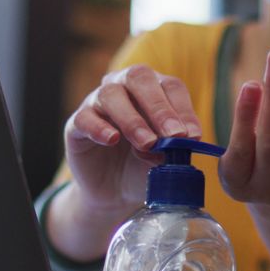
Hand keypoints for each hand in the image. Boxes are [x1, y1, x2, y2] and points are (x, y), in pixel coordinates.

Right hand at [63, 65, 201, 212]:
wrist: (114, 191)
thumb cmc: (144, 166)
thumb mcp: (164, 160)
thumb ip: (171, 150)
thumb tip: (176, 144)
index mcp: (154, 90)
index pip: (170, 87)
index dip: (183, 109)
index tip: (192, 136)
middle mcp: (125, 87)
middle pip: (139, 78)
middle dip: (159, 107)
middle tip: (173, 135)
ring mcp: (98, 102)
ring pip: (111, 95)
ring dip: (132, 119)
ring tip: (146, 143)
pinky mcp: (77, 123)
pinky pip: (85, 118)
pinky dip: (99, 128)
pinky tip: (111, 140)